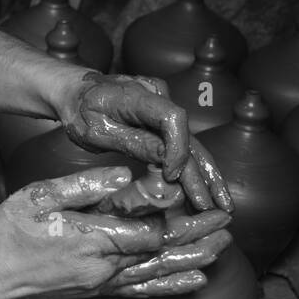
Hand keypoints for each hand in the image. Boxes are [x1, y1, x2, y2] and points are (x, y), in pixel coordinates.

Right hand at [0, 169, 232, 298]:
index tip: (194, 196)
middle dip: (196, 234)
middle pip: (161, 250)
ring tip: (223, 246)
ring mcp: (102, 282)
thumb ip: (83, 186)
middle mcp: (103, 265)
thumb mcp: (37, 197)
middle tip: (227, 221)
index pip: (147, 229)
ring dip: (193, 258)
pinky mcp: (99, 292)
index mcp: (91, 238)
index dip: (173, 214)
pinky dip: (172, 285)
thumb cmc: (8, 234)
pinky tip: (196, 281)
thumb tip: (124, 176)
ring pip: (158, 271)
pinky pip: (143, 291)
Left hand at [54, 71, 232, 212]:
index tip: (172, 175)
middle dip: (203, 174)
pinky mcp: (164, 119)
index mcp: (138, 95)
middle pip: (188, 136)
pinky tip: (208, 191)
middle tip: (216, 207)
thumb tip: (166, 160)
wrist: (75, 91)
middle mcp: (159, 97)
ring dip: (207, 175)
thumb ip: (131, 142)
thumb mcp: (96, 131)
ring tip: (223, 205)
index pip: (172, 117)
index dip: (177, 148)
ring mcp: (165, 106)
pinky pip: (182, 144)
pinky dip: (194, 168)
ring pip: (191, 143)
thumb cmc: (79, 110)